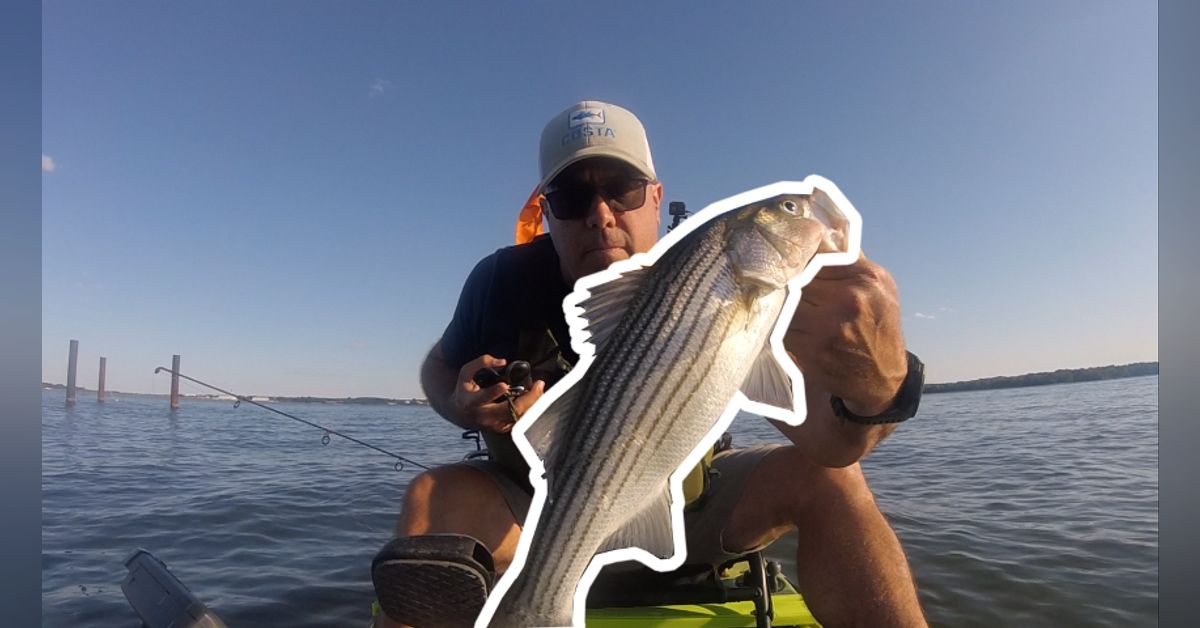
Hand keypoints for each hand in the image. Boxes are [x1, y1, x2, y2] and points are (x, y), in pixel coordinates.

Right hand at [450, 355, 545, 432]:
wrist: (461, 414)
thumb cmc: (465, 390)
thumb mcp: (466, 373)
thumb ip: (482, 363)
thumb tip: (503, 362)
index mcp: (472, 402)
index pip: (483, 398)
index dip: (493, 393)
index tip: (504, 385)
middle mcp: (484, 416)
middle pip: (509, 410)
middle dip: (527, 398)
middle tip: (539, 384)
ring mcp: (495, 425)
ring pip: (519, 417)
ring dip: (533, 403)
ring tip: (539, 389)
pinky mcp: (503, 428)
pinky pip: (521, 420)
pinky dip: (531, 409)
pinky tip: (536, 398)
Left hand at [783, 253, 907, 416]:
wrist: (881, 378)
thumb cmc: (878, 327)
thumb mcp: (879, 287)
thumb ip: (850, 261)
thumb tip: (822, 232)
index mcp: (867, 278)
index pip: (820, 254)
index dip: (799, 254)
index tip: (783, 252)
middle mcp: (850, 299)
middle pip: (799, 276)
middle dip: (784, 278)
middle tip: (767, 274)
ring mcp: (830, 325)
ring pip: (787, 300)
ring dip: (778, 301)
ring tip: (771, 298)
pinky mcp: (812, 347)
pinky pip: (782, 326)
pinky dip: (778, 323)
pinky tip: (779, 321)